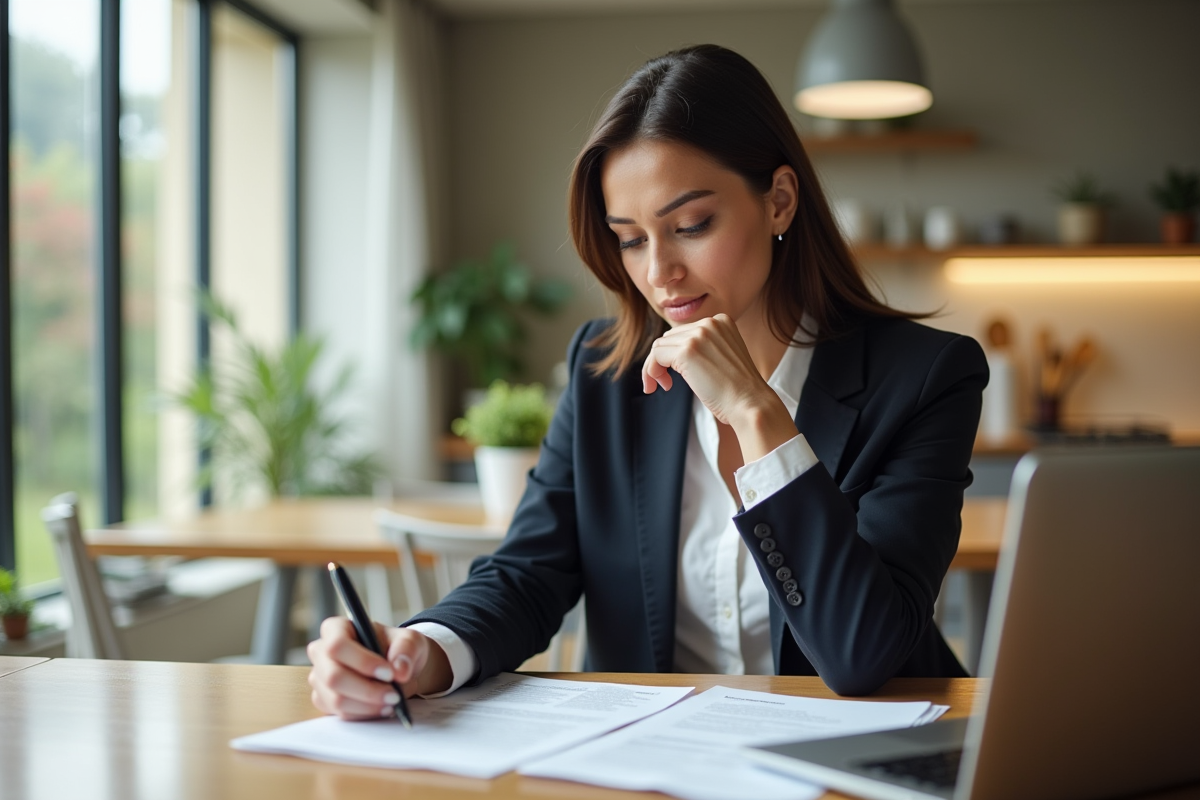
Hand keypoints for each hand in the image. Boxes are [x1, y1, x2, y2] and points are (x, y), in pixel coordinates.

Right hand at [307, 617, 451, 719]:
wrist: (396, 668)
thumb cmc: (398, 648)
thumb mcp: (410, 640)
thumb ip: (406, 649)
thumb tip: (399, 670)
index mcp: (336, 628)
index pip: (337, 645)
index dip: (362, 661)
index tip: (389, 673)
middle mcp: (321, 652)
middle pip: (333, 676)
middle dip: (367, 690)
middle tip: (395, 695)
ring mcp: (320, 678)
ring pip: (336, 699)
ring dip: (368, 705)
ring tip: (392, 702)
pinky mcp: (324, 700)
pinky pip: (340, 713)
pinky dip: (364, 714)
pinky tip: (382, 708)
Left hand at [641, 314, 798, 463]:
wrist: (750, 404)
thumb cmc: (737, 391)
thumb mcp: (722, 358)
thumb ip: (703, 348)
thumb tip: (669, 352)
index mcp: (722, 321)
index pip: (684, 332)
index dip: (675, 354)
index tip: (677, 375)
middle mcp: (710, 323)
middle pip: (669, 338)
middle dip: (663, 361)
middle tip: (666, 383)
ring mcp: (699, 335)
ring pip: (659, 346)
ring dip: (655, 368)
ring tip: (662, 386)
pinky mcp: (687, 351)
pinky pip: (655, 357)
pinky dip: (651, 372)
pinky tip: (661, 386)